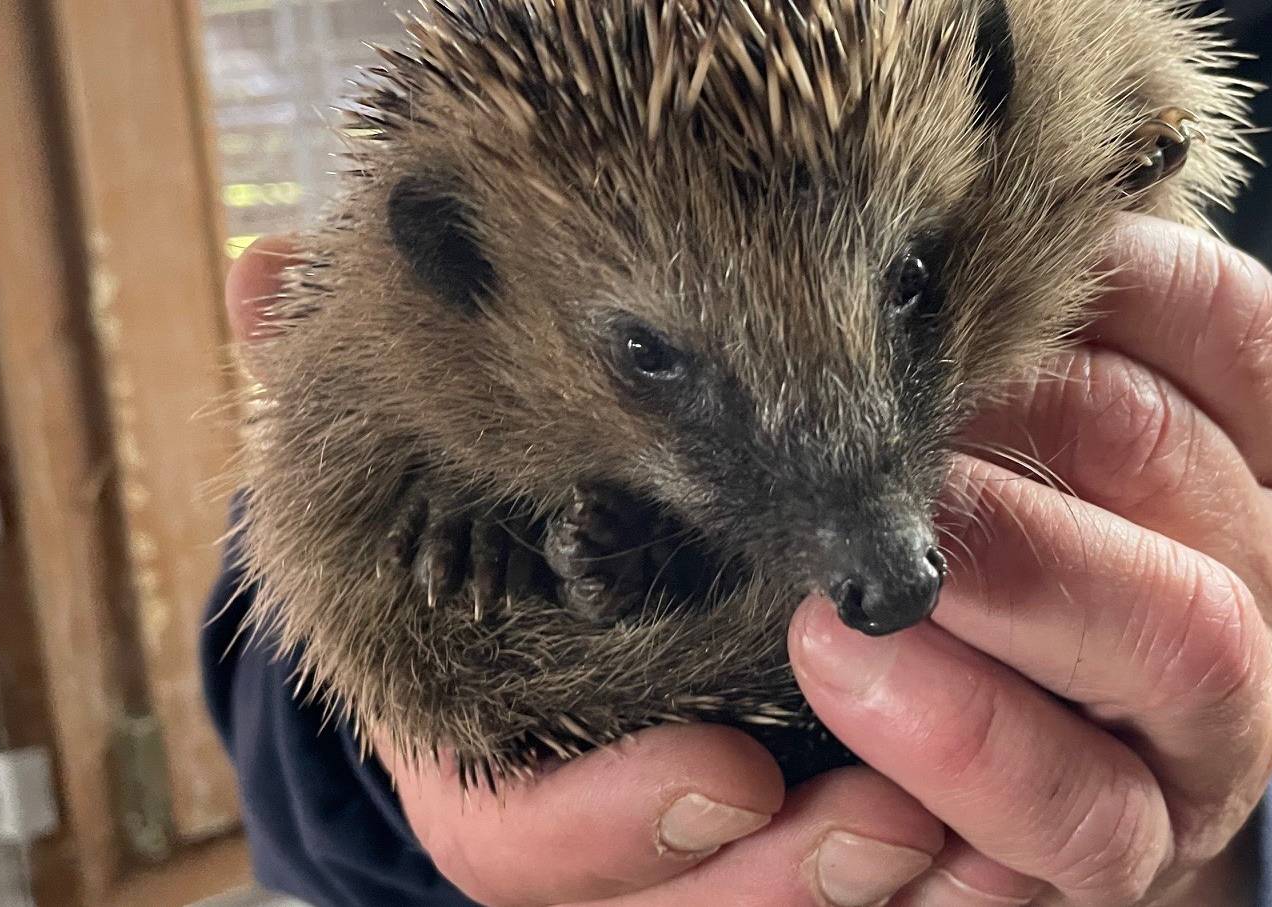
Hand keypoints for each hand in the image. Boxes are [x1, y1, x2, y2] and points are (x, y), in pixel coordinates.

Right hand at [225, 237, 954, 906]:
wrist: (566, 570)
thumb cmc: (506, 509)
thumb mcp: (439, 454)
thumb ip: (371, 388)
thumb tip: (264, 275)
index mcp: (479, 744)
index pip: (512, 842)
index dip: (606, 828)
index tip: (723, 776)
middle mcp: (585, 826)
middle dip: (776, 882)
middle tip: (895, 816)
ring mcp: (683, 861)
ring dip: (868, 885)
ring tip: (972, 816)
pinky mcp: (782, 850)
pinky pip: (850, 903)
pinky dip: (937, 893)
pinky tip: (1007, 843)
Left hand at [788, 213, 1271, 905]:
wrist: (1113, 782)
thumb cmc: (1069, 576)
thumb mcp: (1088, 446)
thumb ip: (1052, 352)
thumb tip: (937, 230)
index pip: (1219, 311)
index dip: (1086, 272)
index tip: (950, 256)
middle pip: (1158, 446)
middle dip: (997, 411)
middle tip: (856, 392)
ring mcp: (1237, 718)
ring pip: (1164, 624)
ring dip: (998, 567)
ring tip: (850, 540)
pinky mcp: (1148, 842)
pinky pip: (1074, 802)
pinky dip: (959, 736)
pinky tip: (844, 667)